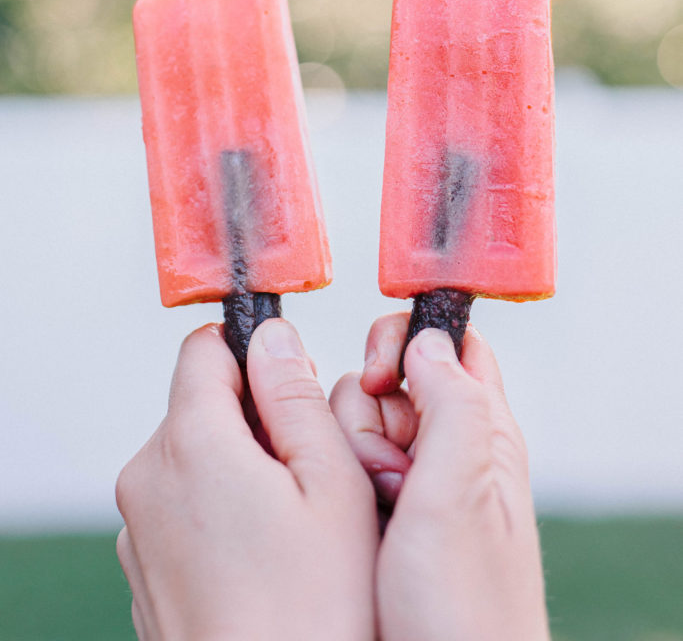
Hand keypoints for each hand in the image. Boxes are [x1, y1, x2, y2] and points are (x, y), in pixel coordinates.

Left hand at [116, 319, 377, 640]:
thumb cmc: (314, 613)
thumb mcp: (331, 483)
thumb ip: (296, 395)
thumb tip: (274, 336)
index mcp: (190, 443)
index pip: (205, 348)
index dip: (255, 354)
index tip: (292, 385)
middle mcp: (147, 478)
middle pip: (201, 403)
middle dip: (255, 418)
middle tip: (310, 472)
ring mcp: (138, 528)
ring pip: (194, 455)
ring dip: (239, 466)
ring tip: (292, 525)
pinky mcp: (142, 567)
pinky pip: (181, 506)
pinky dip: (218, 511)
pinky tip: (263, 560)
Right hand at [330, 314, 549, 640]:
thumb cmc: (467, 612)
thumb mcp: (460, 496)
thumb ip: (453, 404)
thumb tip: (428, 339)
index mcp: (482, 432)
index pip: (449, 344)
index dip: (407, 343)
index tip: (376, 380)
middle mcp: (450, 452)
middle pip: (388, 384)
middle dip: (368, 416)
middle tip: (387, 475)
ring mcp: (415, 488)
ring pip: (356, 426)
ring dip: (351, 458)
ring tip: (376, 511)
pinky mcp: (385, 518)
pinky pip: (345, 471)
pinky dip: (340, 485)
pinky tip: (357, 525)